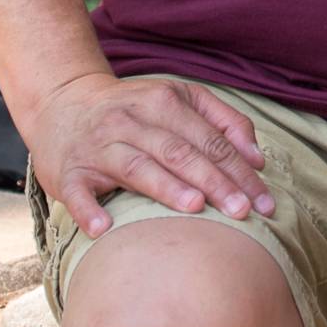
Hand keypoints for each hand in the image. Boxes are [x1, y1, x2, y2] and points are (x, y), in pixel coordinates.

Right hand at [24, 72, 274, 234]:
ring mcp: (98, 146)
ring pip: (137, 166)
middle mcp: (131, 121)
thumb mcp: (181, 99)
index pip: (211, 140)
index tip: (264, 200)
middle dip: (215, 181)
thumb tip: (258, 159)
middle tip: (242, 211)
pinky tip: (105, 227)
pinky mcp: (68, 172)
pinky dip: (88, 209)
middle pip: (180, 152)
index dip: (240, 170)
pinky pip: (77, 192)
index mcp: (164, 101)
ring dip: (166, 187)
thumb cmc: (136, 109)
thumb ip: (224, 122)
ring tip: (195, 207)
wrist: (63, 104)